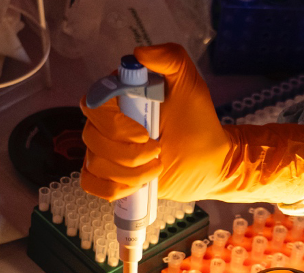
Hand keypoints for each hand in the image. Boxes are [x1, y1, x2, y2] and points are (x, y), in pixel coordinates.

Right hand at [80, 43, 303, 204]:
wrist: (212, 161)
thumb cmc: (200, 122)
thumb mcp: (191, 85)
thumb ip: (171, 59)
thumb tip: (139, 53)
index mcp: (119, 99)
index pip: (92, 104)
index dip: (113, 123)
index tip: (144, 133)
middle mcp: (107, 124)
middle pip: (92, 137)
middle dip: (127, 152)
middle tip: (158, 150)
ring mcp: (107, 152)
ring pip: (94, 164)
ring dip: (129, 172)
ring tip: (158, 166)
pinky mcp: (112, 178)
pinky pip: (92, 185)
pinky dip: (115, 188)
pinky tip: (141, 185)